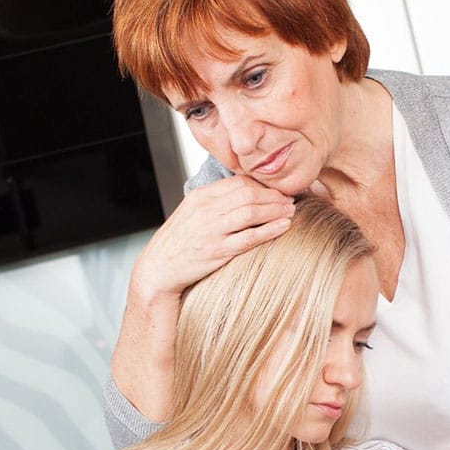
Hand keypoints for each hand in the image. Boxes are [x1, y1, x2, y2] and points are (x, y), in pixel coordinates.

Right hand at [132, 175, 294, 299]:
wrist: (159, 267)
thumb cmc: (180, 240)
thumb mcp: (194, 211)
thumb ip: (218, 200)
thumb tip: (248, 191)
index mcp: (201, 197)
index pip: (239, 182)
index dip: (264, 185)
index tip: (279, 190)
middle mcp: (206, 210)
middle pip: (248, 194)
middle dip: (274, 196)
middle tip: (290, 200)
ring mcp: (212, 231)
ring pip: (251, 212)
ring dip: (275, 210)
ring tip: (290, 211)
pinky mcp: (217, 252)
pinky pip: (249, 238)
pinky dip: (269, 230)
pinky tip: (283, 226)